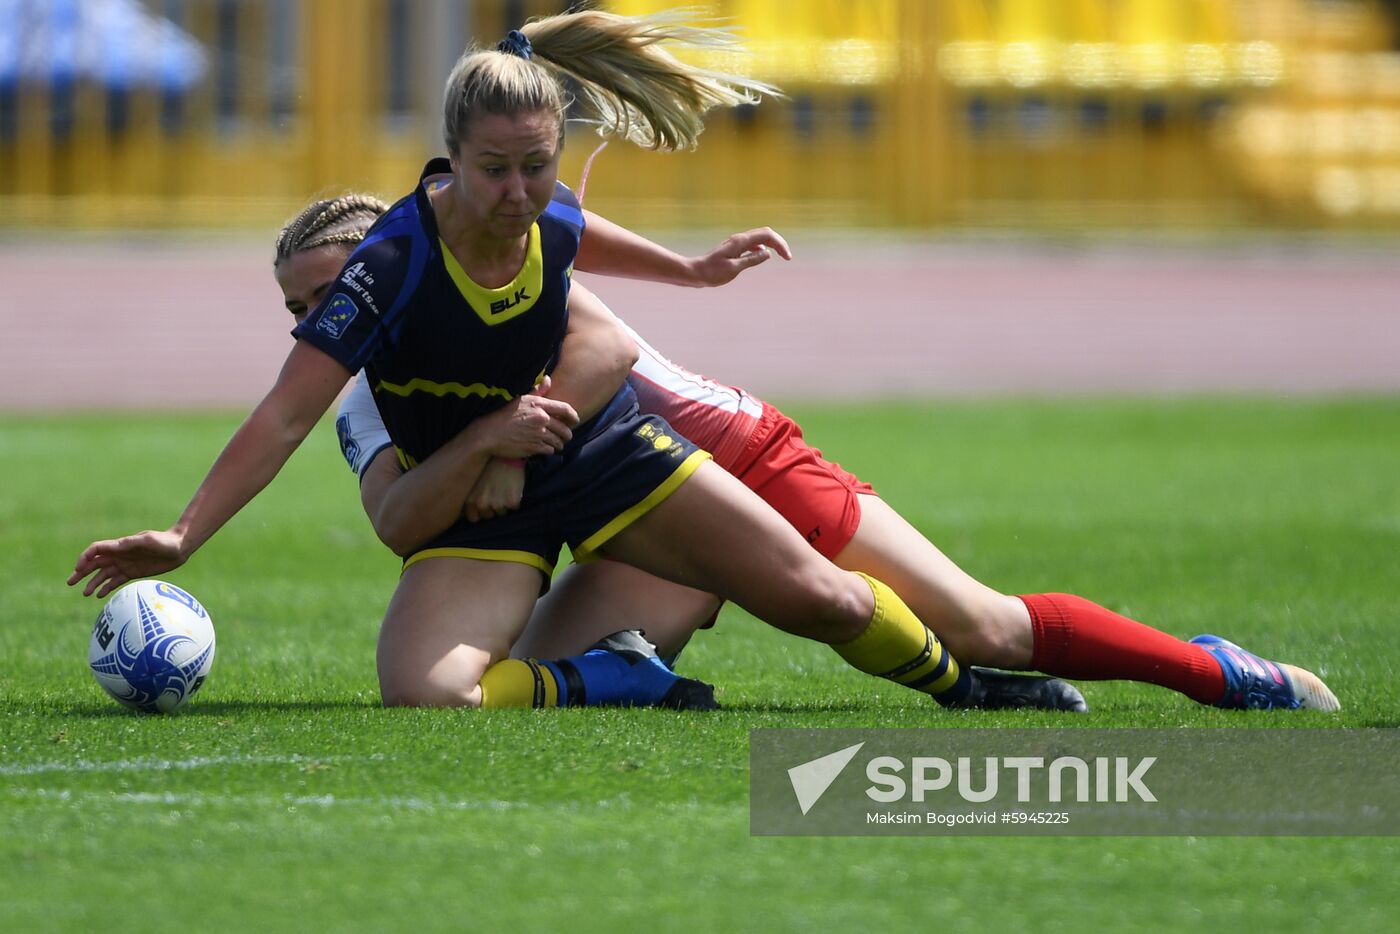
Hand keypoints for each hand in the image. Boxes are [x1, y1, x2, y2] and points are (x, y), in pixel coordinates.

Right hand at [68, 529, 187, 597]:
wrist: (178, 548)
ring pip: (103, 575)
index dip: (85, 558)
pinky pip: (115, 581)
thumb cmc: (163, 541)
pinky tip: (98, 595)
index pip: (95, 550)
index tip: (79, 568)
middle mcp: (119, 555)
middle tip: (70, 582)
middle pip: (94, 564)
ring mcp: (125, 564)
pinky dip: (106, 588)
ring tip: (84, 593)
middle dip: (81, 572)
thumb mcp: (147, 540)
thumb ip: (131, 544)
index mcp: (119, 546)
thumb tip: (115, 546)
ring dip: (92, 583)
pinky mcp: (132, 573)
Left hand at [463, 458, 526, 521]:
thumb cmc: (488, 464)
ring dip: (504, 503)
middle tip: (496, 490)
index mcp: (471, 500)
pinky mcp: (511, 502)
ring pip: (503, 512)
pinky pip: (515, 507)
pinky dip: (516, 499)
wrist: (505, 453)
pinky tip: (512, 486)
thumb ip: (471, 496)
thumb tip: (473, 509)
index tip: (485, 503)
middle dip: (493, 506)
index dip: (480, 511)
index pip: (474, 518)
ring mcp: (497, 504)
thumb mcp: (473, 480)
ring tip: (504, 486)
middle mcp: (482, 504)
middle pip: (489, 515)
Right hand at [479, 382, 578, 459]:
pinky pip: (550, 450)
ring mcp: (538, 433)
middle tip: (566, 436)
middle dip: (567, 434)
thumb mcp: (520, 399)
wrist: (488, 434)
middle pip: (565, 428)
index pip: (565, 409)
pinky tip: (545, 448)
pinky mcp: (534, 447)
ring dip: (559, 443)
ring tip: (556, 444)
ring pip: (559, 441)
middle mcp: (541, 418)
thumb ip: (538, 391)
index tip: (575, 420)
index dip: (573, 416)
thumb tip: (548, 379)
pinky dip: (549, 450)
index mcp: (538, 404)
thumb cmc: (503, 414)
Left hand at [689, 228, 791, 285]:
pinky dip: (763, 248)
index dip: (780, 244)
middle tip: (788, 257)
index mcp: (740, 242)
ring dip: (772, 244)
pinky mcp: (734, 248)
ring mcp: (736, 243)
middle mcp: (739, 239)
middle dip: (779, 243)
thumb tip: (768, 254)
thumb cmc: (712, 273)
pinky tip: (763, 256)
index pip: (767, 236)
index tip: (787, 258)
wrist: (695, 273)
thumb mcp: (734, 269)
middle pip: (765, 233)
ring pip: (760, 237)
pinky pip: (753, 244)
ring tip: (781, 255)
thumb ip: (751, 260)